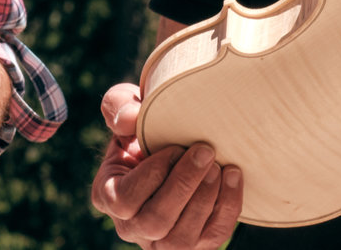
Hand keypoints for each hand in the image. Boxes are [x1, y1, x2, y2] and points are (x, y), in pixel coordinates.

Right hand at [90, 81, 242, 248]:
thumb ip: (119, 105)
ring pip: (180, 240)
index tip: (176, 147)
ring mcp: (161, 241)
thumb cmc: (146, 125)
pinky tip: (232, 176)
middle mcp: (130, 226)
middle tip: (205, 152)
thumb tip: (129, 119)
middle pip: (154, 222)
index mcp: (108, 195)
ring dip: (204, 200)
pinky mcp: (194, 244)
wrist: (177, 142)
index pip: (125, 199)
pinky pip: (211, 238)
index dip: (153, 174)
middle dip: (184, 185)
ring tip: (218, 166)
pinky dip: (227, 208)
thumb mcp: (126, 105)